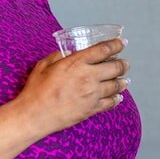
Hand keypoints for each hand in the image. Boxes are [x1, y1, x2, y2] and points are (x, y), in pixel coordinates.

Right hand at [14, 38, 130, 135]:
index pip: (103, 50)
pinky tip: (118, 97)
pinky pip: (110, 103)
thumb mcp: (44, 65)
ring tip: (125, 80)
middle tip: (124, 63)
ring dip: (122, 81)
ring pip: (116, 85)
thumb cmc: (36, 90)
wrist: (34, 115)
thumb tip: (67, 53)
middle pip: (115, 67)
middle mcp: (89, 77)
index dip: (116, 45)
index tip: (122, 43)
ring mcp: (92, 94)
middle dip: (123, 64)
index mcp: (77, 63)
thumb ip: (58, 56)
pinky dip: (116, 98)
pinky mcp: (92, 108)